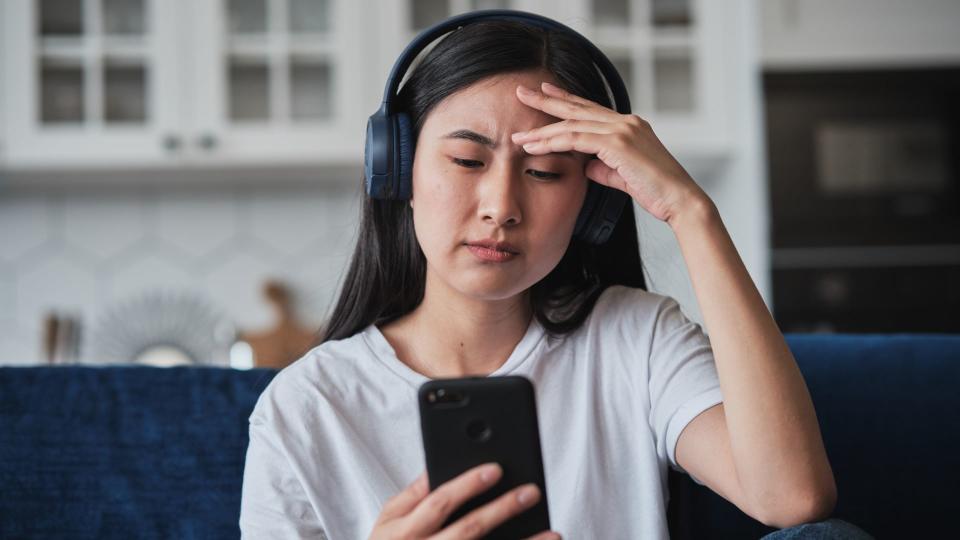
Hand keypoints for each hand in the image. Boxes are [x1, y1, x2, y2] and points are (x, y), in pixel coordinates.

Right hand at [368, 463, 560, 539]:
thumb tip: (436, 464)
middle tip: (531, 491)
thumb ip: (412, 494)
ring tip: (552, 533)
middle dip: (502, 509)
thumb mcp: (388, 521)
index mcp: (407, 531)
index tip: (497, 468)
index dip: (468, 485)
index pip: (441, 502)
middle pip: (469, 530)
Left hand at [511, 81, 708, 224]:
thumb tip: (586, 165)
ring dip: (542, 130)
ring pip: (572, 124)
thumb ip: (603, 167)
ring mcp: (622, 129)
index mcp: (629, 125)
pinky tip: (534, 147)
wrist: (679, 200)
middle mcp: (625, 121)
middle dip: (547, 99)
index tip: (546, 92)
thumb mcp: (622, 176)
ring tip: (519, 134)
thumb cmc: (656, 191)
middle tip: (523, 92)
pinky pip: (576, 139)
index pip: (590, 109)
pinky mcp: (618, 143)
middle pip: (578, 108)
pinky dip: (552, 142)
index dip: (566, 100)